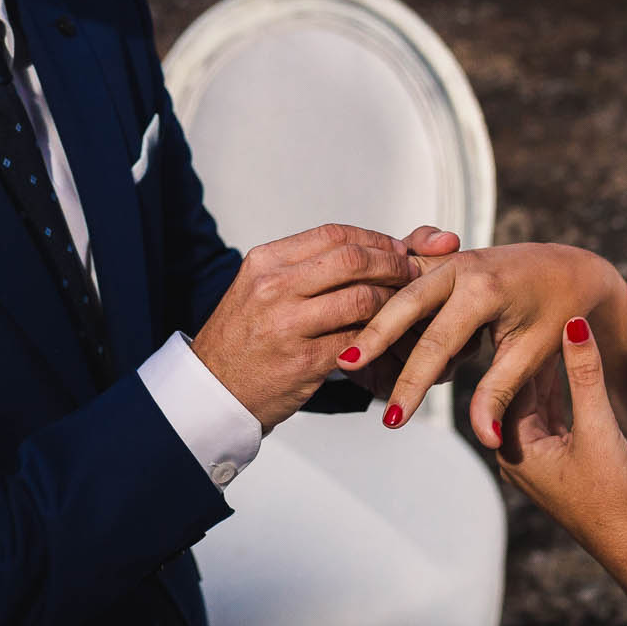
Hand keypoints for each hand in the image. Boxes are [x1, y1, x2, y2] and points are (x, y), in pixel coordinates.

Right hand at [190, 224, 434, 429]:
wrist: (214, 391)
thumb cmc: (245, 339)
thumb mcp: (261, 289)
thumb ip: (307, 269)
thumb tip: (365, 249)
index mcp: (266, 262)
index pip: (333, 234)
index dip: (373, 239)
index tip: (395, 249)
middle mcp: (274, 287)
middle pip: (352, 260)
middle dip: (392, 264)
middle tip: (411, 273)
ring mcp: (288, 324)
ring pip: (361, 299)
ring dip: (394, 302)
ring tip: (405, 307)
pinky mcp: (304, 361)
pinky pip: (357, 340)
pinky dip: (380, 337)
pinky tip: (389, 338)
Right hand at [339, 241, 626, 439]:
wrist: (570, 269)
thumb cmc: (557, 311)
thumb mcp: (533, 354)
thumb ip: (500, 394)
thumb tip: (484, 440)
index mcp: (484, 288)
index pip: (437, 343)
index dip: (413, 385)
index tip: (394, 420)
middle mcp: (460, 266)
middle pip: (403, 303)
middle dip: (373, 336)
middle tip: (346, 367)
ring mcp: (448, 259)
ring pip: (399, 286)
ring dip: (376, 316)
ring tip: (350, 356)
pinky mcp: (443, 261)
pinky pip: (407, 281)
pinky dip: (389, 304)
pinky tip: (371, 334)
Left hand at [497, 317, 626, 556]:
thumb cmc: (614, 497)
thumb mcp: (598, 428)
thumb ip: (584, 375)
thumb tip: (572, 323)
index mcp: (514, 449)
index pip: (510, 383)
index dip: (523, 342)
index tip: (532, 304)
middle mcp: (518, 454)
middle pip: (523, 390)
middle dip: (535, 352)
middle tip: (545, 304)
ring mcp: (539, 458)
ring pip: (540, 401)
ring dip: (550, 369)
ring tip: (559, 322)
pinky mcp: (560, 460)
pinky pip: (556, 415)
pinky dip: (563, 389)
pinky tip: (571, 359)